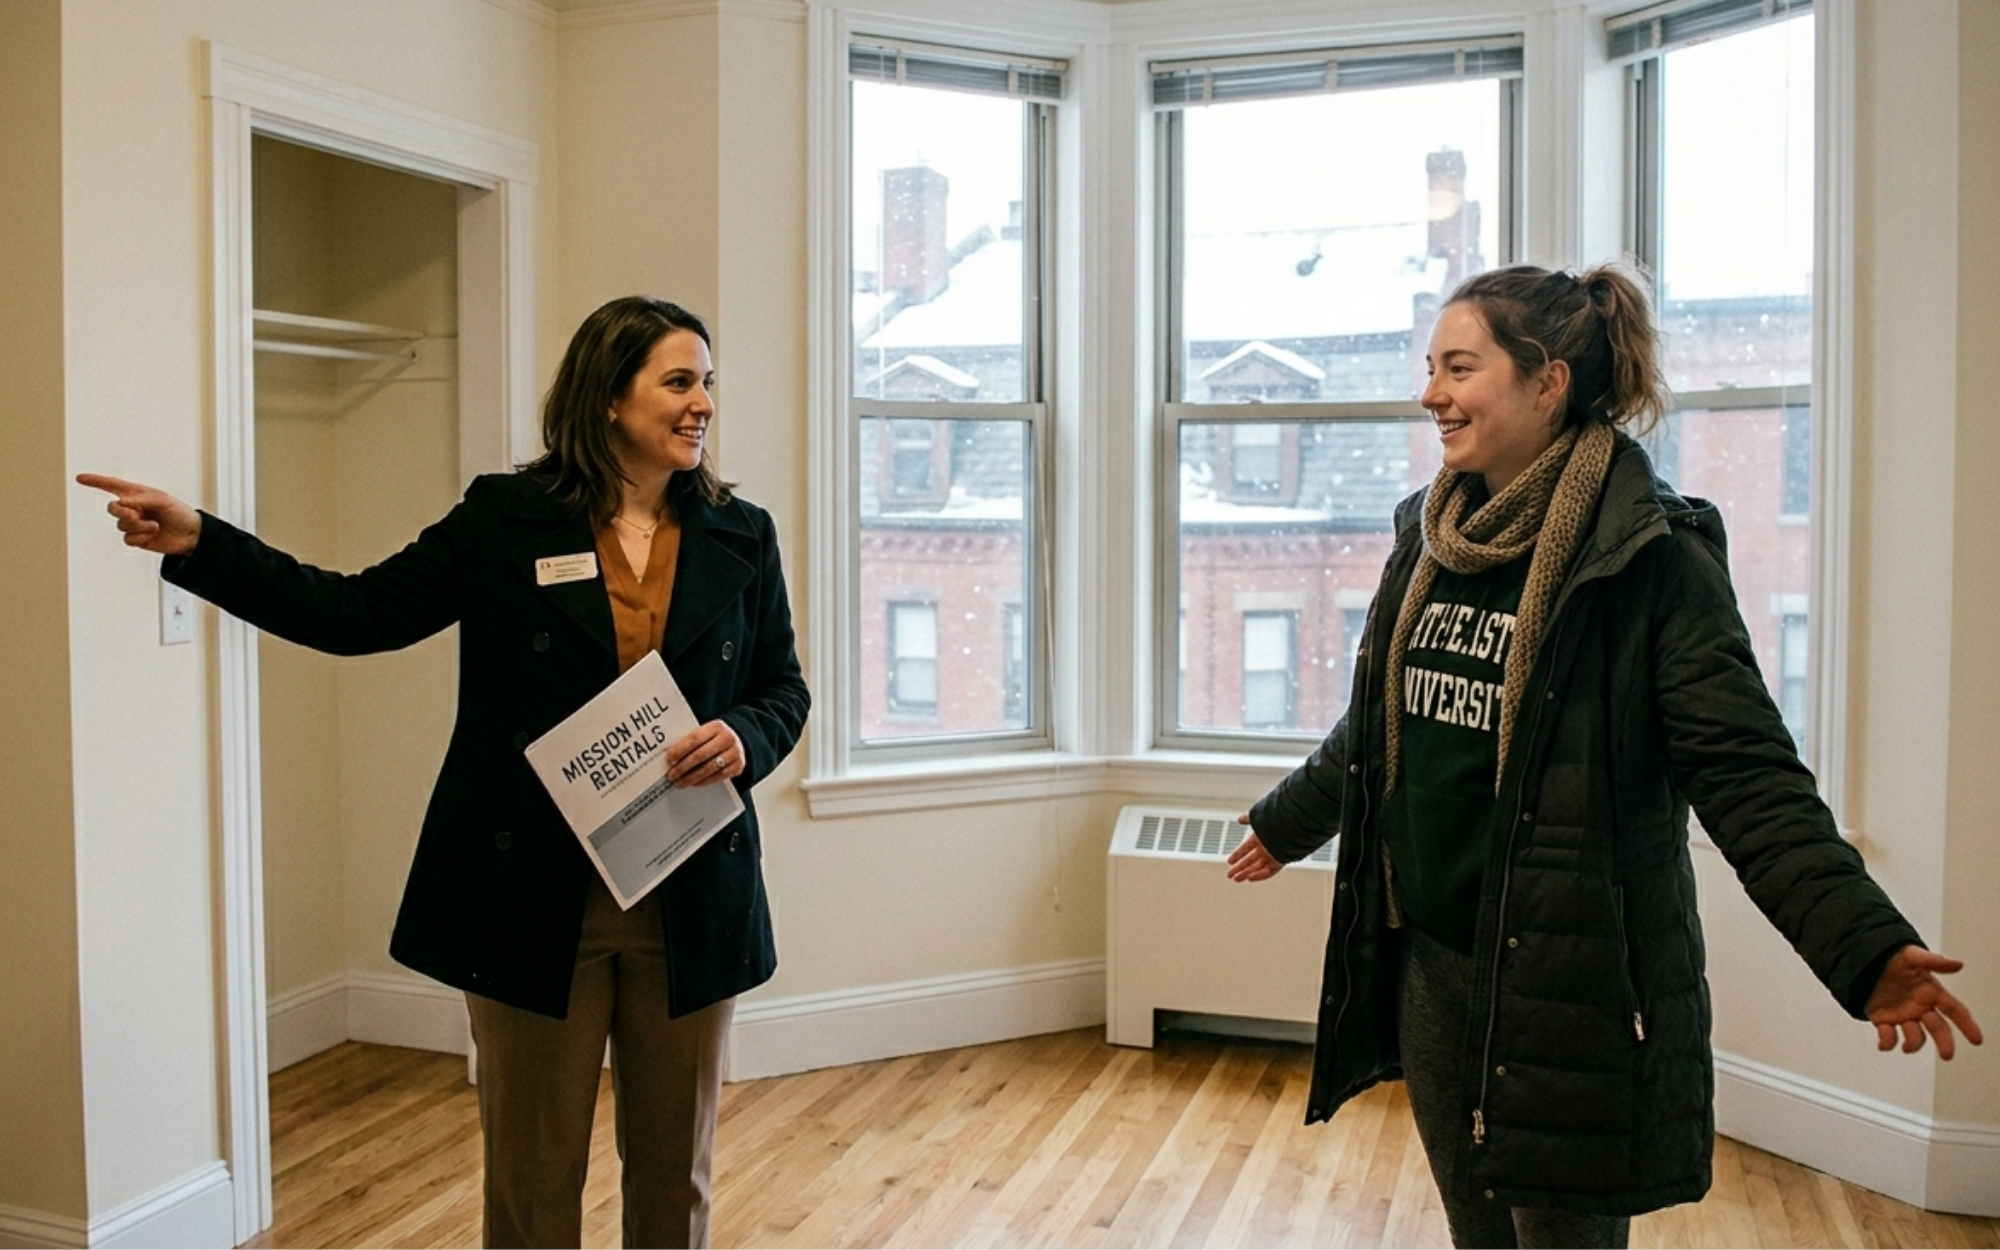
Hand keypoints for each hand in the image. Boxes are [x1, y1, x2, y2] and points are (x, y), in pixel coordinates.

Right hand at [77, 473, 201, 555]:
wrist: (191, 535)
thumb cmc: (179, 512)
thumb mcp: (162, 500)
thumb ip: (141, 499)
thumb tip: (122, 503)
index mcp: (137, 494)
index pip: (112, 485)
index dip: (96, 481)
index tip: (80, 478)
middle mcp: (133, 508)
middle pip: (112, 508)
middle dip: (122, 512)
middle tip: (136, 514)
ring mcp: (134, 524)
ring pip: (121, 525)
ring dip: (138, 526)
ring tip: (155, 525)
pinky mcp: (137, 539)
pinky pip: (128, 539)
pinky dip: (140, 537)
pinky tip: (152, 534)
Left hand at [666, 719, 744, 786]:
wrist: (737, 742)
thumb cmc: (715, 739)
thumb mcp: (705, 733)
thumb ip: (690, 741)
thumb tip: (670, 757)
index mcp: (716, 726)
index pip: (695, 738)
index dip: (680, 750)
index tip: (669, 759)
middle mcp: (728, 738)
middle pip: (701, 754)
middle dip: (683, 767)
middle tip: (672, 775)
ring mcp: (735, 752)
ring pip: (709, 768)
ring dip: (691, 777)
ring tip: (680, 782)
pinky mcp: (738, 766)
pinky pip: (718, 776)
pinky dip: (703, 781)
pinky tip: (694, 783)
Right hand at [1225, 817, 1282, 882]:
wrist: (1292, 825)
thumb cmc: (1276, 820)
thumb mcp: (1257, 818)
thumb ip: (1248, 819)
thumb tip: (1239, 819)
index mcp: (1260, 837)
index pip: (1246, 848)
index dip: (1237, 854)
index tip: (1229, 861)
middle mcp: (1266, 847)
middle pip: (1250, 860)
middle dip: (1239, 868)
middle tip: (1230, 875)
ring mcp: (1273, 855)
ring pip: (1258, 867)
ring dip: (1247, 873)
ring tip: (1237, 879)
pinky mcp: (1280, 861)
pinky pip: (1269, 871)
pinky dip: (1259, 875)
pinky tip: (1250, 878)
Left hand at [1865, 945, 1982, 1059]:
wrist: (1864, 961)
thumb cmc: (1892, 958)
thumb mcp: (1912, 956)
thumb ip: (1933, 961)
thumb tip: (1958, 964)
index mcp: (1931, 993)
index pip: (1954, 1010)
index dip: (1967, 1025)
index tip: (1977, 1040)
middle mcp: (1920, 1008)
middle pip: (1939, 1028)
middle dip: (1945, 1042)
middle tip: (1947, 1055)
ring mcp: (1903, 1016)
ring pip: (1915, 1037)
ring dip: (1913, 1043)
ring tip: (1906, 1045)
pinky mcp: (1883, 1021)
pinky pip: (1888, 1037)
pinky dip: (1887, 1043)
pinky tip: (1884, 1044)